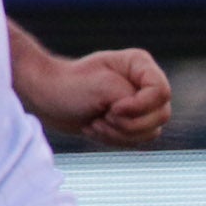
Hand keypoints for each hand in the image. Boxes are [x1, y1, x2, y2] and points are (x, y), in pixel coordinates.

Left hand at [23, 48, 171, 147]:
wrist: (44, 98)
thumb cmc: (68, 86)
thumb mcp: (103, 88)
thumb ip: (135, 101)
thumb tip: (154, 125)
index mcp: (140, 65)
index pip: (161, 92)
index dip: (139, 106)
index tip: (111, 108)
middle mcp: (144, 83)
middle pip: (161, 115)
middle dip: (128, 123)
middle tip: (102, 116)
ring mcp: (140, 104)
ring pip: (152, 132)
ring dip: (119, 134)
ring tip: (95, 123)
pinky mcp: (132, 121)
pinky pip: (139, 141)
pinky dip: (115, 140)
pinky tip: (95, 128)